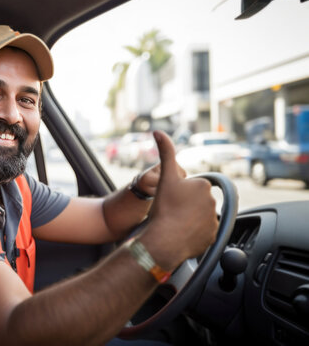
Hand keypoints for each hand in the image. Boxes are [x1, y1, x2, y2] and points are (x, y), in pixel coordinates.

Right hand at [139, 131, 218, 270]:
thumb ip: (165, 152)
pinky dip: (193, 233)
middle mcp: (212, 202)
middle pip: (195, 202)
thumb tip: (159, 132)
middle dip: (185, 206)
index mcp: (203, 186)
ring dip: (189, 219)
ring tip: (175, 224)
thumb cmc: (164, 208)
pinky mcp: (212, 237)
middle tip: (171, 212)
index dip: (179, 193)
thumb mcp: (164, 178)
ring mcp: (213, 221)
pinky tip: (181, 234)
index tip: (171, 200)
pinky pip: (202, 232)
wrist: (165, 240)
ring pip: (199, 217)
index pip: (191, 187)